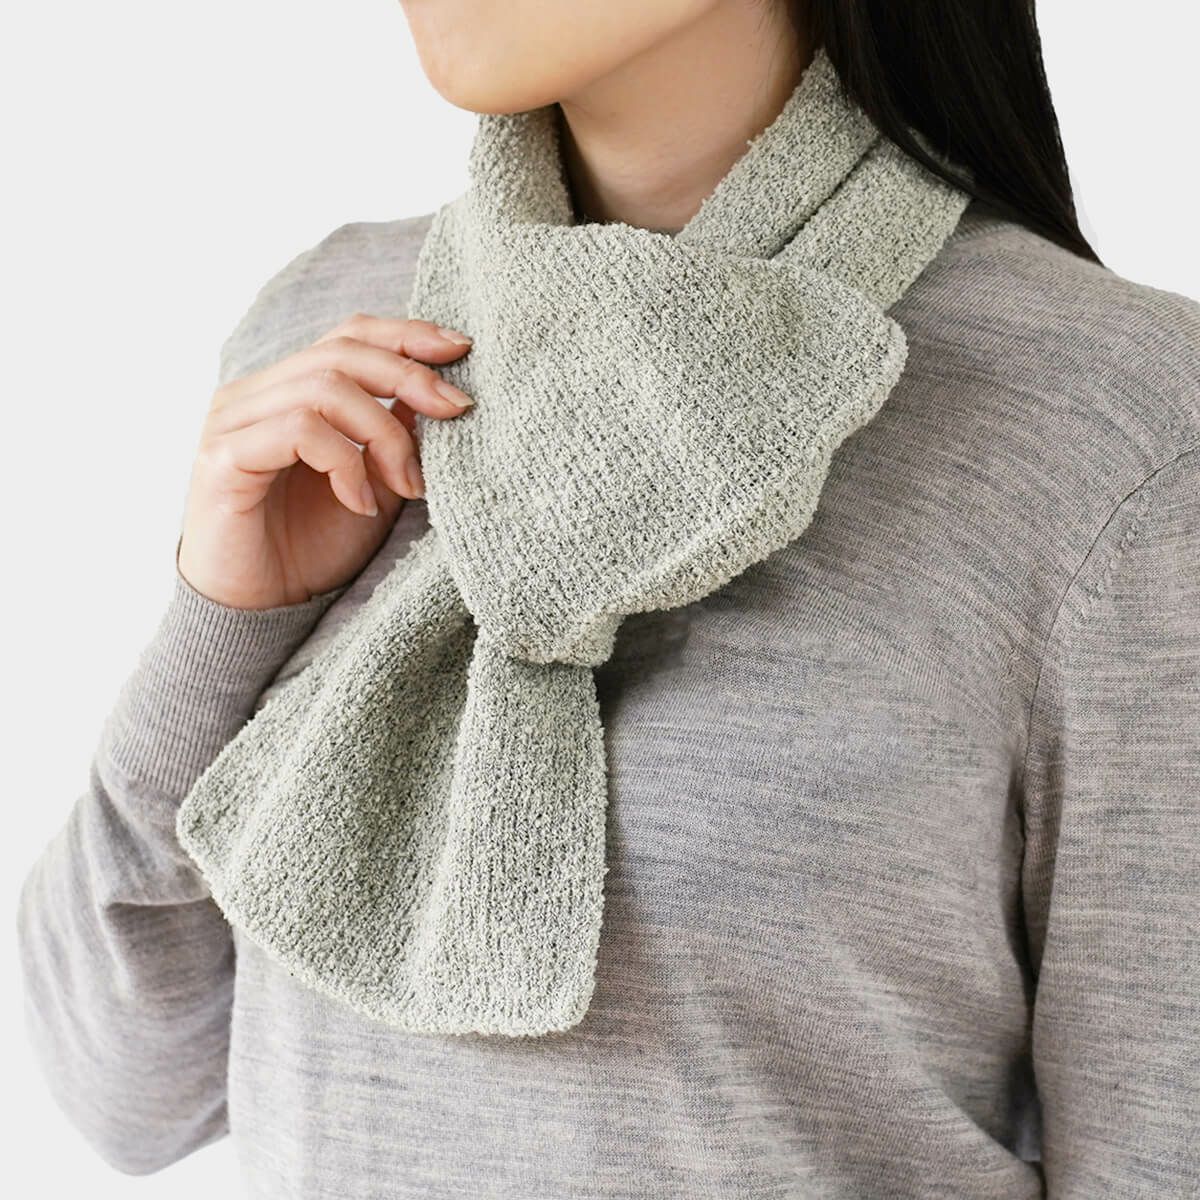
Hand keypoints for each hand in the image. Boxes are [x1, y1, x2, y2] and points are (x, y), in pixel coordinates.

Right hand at [177, 313, 474, 609]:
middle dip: (411, 377)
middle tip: (458, 411)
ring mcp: (233, 421)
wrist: (263, 612)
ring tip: (408, 485)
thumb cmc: (314, 549)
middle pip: (342, 352)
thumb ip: (397, 435)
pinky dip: (345, 464)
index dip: (406, 334)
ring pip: (326, 388)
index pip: (348, 335)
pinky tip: (360, 503)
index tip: (462, 349)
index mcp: (287, 390)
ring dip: (384, 434)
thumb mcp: (376, 483)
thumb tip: (441, 392)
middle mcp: (254, 394)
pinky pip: (299, 431)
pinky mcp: (224, 457)